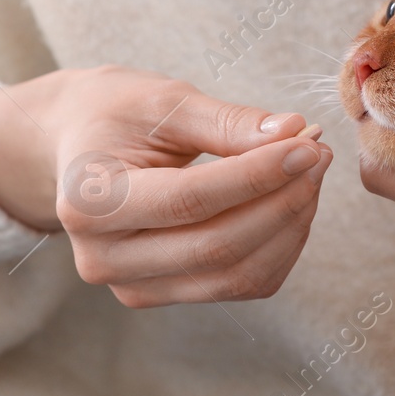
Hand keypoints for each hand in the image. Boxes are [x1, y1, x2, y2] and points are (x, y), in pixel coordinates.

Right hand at [0, 66, 331, 307]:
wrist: (77, 146)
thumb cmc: (117, 114)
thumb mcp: (165, 100)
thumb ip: (227, 122)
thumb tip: (294, 132)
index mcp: (89, 201)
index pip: (190, 200)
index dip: (257, 176)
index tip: (306, 144)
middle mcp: (102, 257)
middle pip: (215, 247)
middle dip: (281, 201)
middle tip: (318, 154)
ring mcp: (129, 286)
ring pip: (233, 276)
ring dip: (288, 227)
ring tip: (310, 173)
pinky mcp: (159, 295)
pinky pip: (237, 286)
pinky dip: (278, 247)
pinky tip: (290, 203)